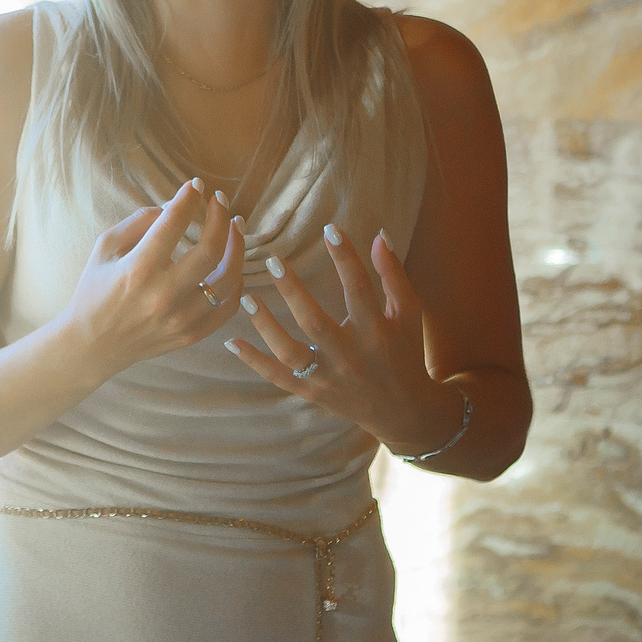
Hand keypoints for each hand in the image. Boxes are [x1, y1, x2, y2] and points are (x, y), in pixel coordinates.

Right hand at [59, 179, 245, 377]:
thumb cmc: (94, 291)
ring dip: (237, 247)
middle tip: (220, 201)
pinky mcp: (191, 335)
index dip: (189, 198)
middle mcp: (163, 295)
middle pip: (210, 250)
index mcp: (138, 269)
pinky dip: (235, 282)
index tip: (196, 186)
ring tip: (234, 227)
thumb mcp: (105, 248)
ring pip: (228, 279)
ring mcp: (181, 318)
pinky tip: (232, 264)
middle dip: (220, 217)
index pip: (173, 224)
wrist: (92, 345)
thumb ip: (139, 222)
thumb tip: (174, 206)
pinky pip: (228, 307)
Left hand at [224, 223, 461, 455]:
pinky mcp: (312, 392)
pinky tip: (233, 341)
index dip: (346, 258)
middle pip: (315, 323)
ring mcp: (328, 377)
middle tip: (273, 261)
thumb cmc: (405, 353)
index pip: (359, 289)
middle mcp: (349, 356)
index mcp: (376, 332)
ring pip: (291, 353)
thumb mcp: (408, 314)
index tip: (330, 230)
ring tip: (246, 298)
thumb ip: (393, 275)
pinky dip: (254, 361)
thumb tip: (380, 235)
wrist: (402, 411)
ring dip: (266, 326)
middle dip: (293, 292)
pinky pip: (278, 378)